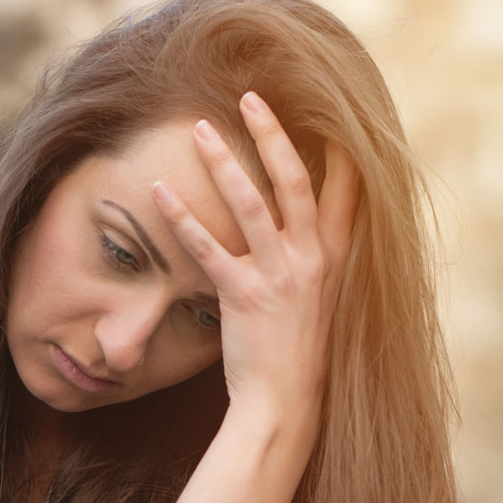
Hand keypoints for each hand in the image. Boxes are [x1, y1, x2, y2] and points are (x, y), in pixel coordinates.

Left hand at [150, 92, 358, 421]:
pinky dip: (180, 217)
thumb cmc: (299, 354)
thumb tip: (307, 229)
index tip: (329, 112)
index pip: (345, 191)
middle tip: (250, 97)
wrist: (285, 404)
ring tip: (200, 130)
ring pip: (251, 203)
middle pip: (295, 180)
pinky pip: (207, 247)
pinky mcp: (244, 295)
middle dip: (273, 134)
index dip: (338, 150)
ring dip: (222, 162)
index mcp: (335, 259)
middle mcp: (312, 261)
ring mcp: (280, 277)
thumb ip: (317, 260)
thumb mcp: (324, 302)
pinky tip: (158, 192)